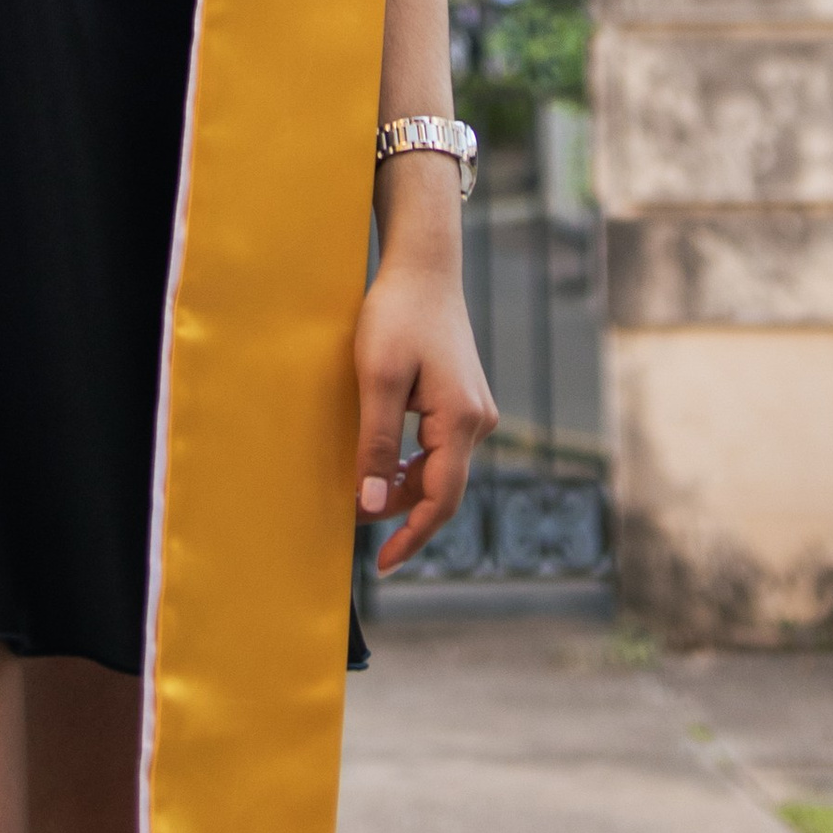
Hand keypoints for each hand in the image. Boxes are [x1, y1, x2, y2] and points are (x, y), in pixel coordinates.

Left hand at [352, 240, 498, 576]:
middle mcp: (478, 421)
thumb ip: (376, 444)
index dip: (411, 537)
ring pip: (439, 469)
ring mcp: (475, 411)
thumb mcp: (377, 380)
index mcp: (461, 421)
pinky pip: (440, 448)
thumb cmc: (396, 316)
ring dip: (403, 484)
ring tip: (362, 487)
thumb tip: (372, 505)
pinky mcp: (464, 400)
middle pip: (441, 488)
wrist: (423, 268)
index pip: (441, 501)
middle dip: (400, 510)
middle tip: (354, 520)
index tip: (383, 565)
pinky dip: (411, 462)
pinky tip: (382, 459)